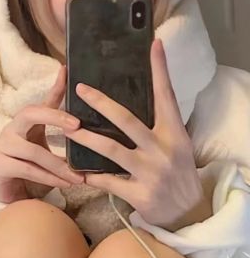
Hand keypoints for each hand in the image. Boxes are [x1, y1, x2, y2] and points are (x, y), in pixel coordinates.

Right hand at [0, 66, 83, 203]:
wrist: (11, 196)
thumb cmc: (33, 171)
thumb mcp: (50, 152)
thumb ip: (63, 142)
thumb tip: (90, 133)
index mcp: (26, 124)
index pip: (42, 102)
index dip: (55, 86)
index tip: (66, 70)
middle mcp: (11, 129)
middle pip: (30, 113)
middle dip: (55, 117)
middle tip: (77, 125)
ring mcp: (2, 145)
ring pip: (33, 150)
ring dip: (58, 165)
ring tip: (78, 176)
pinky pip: (28, 169)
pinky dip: (49, 178)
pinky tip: (65, 183)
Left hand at [66, 40, 211, 230]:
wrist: (188, 213)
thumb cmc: (178, 170)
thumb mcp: (176, 142)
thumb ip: (159, 123)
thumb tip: (142, 94)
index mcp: (173, 132)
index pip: (166, 95)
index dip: (160, 69)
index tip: (153, 44)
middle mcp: (162, 149)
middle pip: (127, 120)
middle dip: (101, 103)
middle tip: (80, 88)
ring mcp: (151, 172)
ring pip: (111, 150)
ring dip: (86, 139)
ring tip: (68, 130)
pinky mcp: (140, 195)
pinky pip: (108, 182)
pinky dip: (92, 177)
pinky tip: (78, 173)